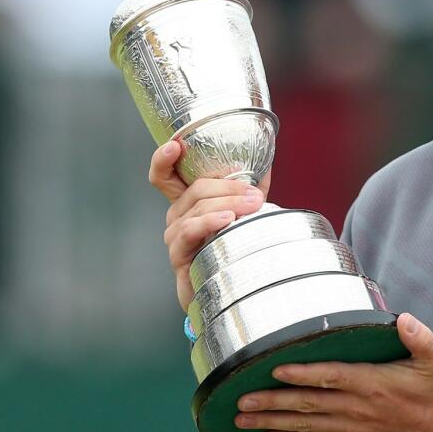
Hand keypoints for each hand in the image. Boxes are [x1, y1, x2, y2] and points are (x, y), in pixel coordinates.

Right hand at [148, 140, 271, 309]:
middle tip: (255, 194)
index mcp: (187, 201)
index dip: (163, 159)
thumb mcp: (244, 210)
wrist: (228, 286)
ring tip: (252, 205)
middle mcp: (177, 215)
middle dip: (228, 187)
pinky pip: (190, 232)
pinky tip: (226, 220)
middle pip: (195, 190)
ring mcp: (175, 235)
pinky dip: (209, 222)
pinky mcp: (179, 255)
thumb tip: (268, 158)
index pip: (164, 175)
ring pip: (197, 209)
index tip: (175, 145)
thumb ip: (253, 184)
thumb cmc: (231, 245)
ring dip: (228, 204)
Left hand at [235, 313, 432, 431]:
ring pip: (307, 425)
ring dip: (273, 422)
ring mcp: (355, 425)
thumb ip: (420, 338)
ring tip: (242, 421)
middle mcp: (359, 407)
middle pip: (309, 405)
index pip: (332, 377)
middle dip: (273, 403)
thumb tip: (404, 319)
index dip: (303, 374)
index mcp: (374, 384)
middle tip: (240, 402)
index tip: (275, 370)